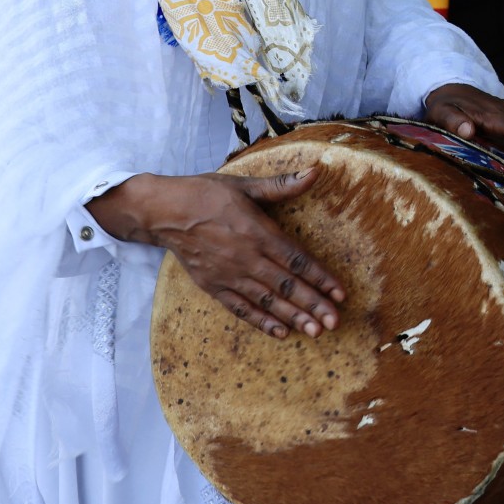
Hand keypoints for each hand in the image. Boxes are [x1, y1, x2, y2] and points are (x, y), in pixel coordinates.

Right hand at [89, 170, 345, 338]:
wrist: (163, 211)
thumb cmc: (207, 193)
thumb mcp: (245, 185)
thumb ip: (281, 185)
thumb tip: (315, 171)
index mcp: (257, 231)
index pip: (296, 259)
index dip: (320, 277)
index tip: (340, 293)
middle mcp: (245, 257)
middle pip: (286, 285)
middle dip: (313, 304)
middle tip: (336, 322)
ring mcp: (228, 275)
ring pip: (266, 300)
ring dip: (292, 317)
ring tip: (315, 331)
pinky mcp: (213, 286)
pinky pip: (241, 308)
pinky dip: (261, 321)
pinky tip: (280, 332)